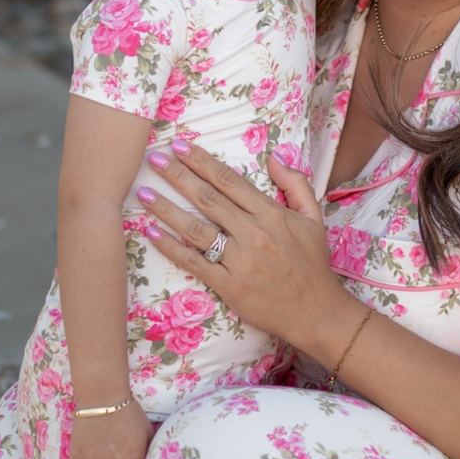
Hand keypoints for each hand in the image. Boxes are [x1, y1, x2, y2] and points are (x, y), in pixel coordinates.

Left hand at [137, 144, 358, 360]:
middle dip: (177, 174)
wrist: (316, 312)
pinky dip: (171, 247)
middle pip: (207, 197)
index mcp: (272, 214)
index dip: (202, 161)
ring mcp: (239, 260)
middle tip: (153, 157)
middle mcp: (253, 233)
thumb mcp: (315, 219)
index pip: (229, 180)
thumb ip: (296, 184)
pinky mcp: (229, 285)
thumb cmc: (313, 265)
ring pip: (196, 228)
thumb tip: (274, 157)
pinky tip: (152, 233)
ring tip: (143, 193)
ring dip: (166, 208)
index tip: (180, 147)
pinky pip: (194, 262)